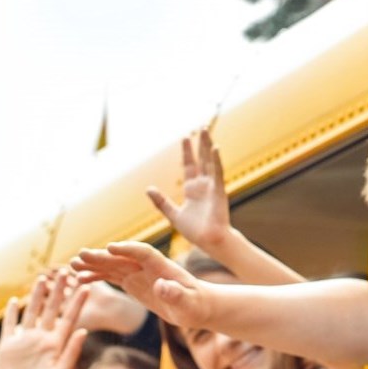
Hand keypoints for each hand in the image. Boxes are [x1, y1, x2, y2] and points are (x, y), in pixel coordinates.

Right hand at [0, 273, 90, 368]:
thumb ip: (72, 351)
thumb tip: (84, 331)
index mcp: (57, 344)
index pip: (69, 318)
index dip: (77, 302)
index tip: (85, 286)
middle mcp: (42, 339)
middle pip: (51, 309)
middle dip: (58, 291)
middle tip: (65, 271)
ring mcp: (25, 341)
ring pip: (32, 313)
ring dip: (37, 296)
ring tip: (42, 278)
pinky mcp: (9, 346)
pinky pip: (11, 326)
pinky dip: (12, 314)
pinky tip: (15, 301)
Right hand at [72, 242, 213, 327]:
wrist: (196, 305)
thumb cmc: (196, 304)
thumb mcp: (189, 303)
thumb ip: (176, 294)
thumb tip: (162, 286)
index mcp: (163, 266)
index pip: (143, 253)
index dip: (127, 249)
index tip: (110, 247)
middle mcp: (147, 266)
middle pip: (122, 258)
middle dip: (101, 256)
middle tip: (80, 255)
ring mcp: (138, 273)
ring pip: (112, 265)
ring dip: (92, 265)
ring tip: (71, 266)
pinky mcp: (132, 282)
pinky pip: (111, 276)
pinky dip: (96, 277)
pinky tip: (79, 280)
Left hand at [147, 129, 233, 248]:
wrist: (208, 242)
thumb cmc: (195, 231)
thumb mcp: (173, 214)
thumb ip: (161, 202)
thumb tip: (148, 188)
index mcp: (193, 189)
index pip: (189, 166)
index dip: (187, 152)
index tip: (185, 138)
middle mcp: (203, 185)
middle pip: (201, 159)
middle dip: (200, 144)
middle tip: (200, 127)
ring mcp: (212, 187)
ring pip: (210, 161)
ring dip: (207, 146)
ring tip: (205, 130)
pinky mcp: (219, 192)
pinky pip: (218, 173)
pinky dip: (217, 161)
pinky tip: (215, 148)